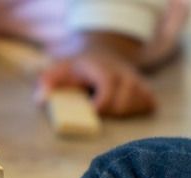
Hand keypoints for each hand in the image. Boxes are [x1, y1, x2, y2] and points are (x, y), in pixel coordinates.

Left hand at [38, 46, 154, 116]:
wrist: (104, 52)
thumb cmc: (79, 68)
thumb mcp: (60, 69)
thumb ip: (48, 82)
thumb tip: (41, 100)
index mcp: (103, 67)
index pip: (108, 87)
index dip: (100, 104)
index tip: (90, 111)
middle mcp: (125, 72)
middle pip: (123, 102)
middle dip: (108, 112)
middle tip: (96, 110)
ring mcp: (139, 81)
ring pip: (138, 104)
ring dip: (122, 113)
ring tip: (108, 107)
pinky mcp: (148, 89)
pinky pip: (149, 105)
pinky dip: (137, 111)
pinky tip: (123, 108)